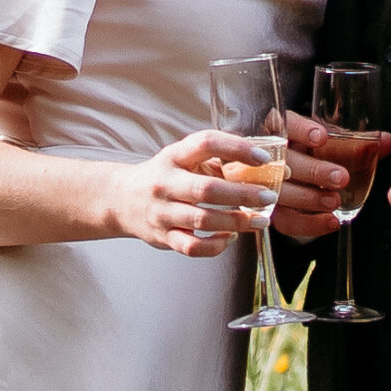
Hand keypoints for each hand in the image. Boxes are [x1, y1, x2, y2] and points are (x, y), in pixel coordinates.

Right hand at [108, 130, 286, 258]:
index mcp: (174, 156)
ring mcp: (162, 212)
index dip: (236, 148)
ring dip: (236, 222)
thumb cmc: (165, 176)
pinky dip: (215, 246)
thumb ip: (217, 161)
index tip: (262, 156)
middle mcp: (165, 183)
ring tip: (260, 221)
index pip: (206, 143)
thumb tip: (266, 166)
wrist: (121, 200)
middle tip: (269, 196)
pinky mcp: (163, 237)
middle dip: (243, 193)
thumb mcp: (183, 159)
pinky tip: (230, 238)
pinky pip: (192, 247)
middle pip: (207, 189)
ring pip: (202, 220)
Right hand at [271, 111, 388, 239]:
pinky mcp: (269, 211)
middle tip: (340, 177)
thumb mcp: (327, 143)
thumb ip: (355, 143)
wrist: (281, 177)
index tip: (321, 136)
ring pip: (281, 193)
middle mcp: (267, 156)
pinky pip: (286, 221)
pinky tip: (331, 222)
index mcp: (280, 131)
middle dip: (312, 170)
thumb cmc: (308, 154)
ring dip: (309, 198)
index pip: (284, 125)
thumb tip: (387, 141)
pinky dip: (309, 224)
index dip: (301, 130)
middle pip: (283, 162)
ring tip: (335, 201)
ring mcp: (263, 185)